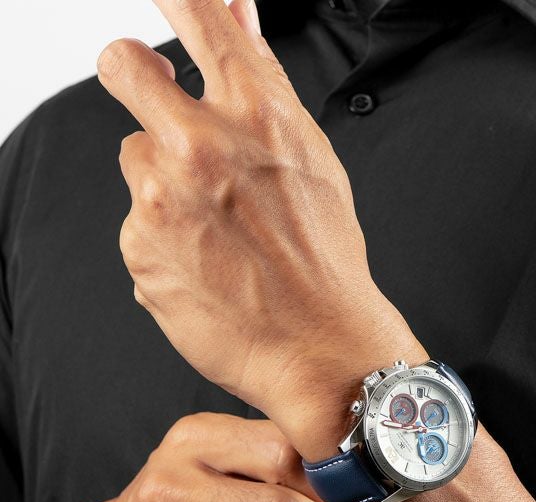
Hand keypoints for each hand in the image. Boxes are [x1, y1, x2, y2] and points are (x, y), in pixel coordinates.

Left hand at [97, 0, 426, 459]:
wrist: (321, 349)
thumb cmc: (327, 264)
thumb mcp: (311, 162)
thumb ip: (263, 89)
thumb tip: (236, 19)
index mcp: (258, 115)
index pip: (198, 14)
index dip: (176, 1)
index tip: (167, 4)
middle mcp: (202, 145)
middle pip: (125, 64)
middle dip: (135, 75)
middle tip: (165, 117)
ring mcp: (163, 197)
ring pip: (134, 159)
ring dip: (162, 183)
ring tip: (214, 229)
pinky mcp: (139, 246)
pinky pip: (136, 222)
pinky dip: (162, 239)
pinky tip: (204, 264)